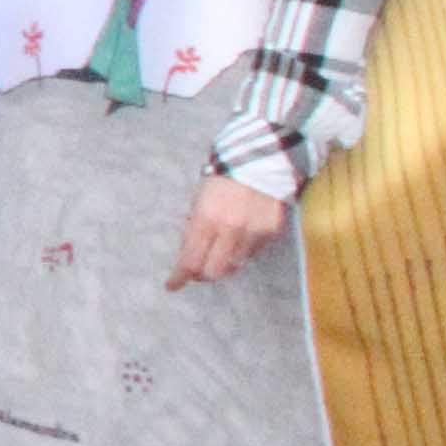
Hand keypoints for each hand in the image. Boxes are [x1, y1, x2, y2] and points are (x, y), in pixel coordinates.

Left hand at [168, 176, 289, 290]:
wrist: (262, 160)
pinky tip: (240, 237)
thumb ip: (194, 226)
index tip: (172, 285)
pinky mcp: (273, 231)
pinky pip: (254, 252)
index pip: (190, 259)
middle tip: (197, 270)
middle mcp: (230, 229)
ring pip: (236, 265)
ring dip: (224, 262)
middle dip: (203, 274)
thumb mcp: (199, 199)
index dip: (179, 276)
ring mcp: (254, 231)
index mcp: (206, 219)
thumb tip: (188, 251)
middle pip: (214, 271)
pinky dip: (243, 251)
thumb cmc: (223, 177)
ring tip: (219, 249)